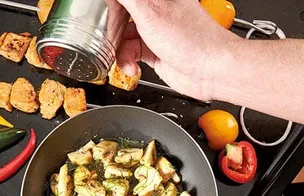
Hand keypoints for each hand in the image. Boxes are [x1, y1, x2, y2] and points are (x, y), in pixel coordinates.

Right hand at [116, 0, 240, 100]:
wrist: (209, 71)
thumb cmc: (193, 41)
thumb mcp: (151, 13)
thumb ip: (128, 0)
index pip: (124, 0)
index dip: (111, 8)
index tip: (102, 18)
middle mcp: (155, 9)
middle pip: (120, 16)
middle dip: (112, 32)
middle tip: (109, 41)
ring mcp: (154, 31)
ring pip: (123, 37)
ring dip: (119, 52)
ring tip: (124, 60)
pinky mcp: (153, 50)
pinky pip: (131, 53)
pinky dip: (127, 62)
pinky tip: (132, 67)